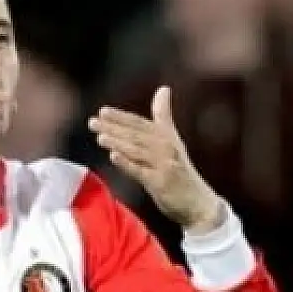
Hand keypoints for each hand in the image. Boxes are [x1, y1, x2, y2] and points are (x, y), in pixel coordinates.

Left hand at [88, 86, 220, 231]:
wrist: (199, 203)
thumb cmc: (181, 171)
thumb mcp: (173, 141)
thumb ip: (164, 117)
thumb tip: (163, 88)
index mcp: (166, 137)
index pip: (140, 124)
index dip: (121, 117)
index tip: (103, 111)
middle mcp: (166, 148)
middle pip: (136, 135)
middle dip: (114, 128)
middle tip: (93, 122)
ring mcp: (164, 165)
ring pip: (137, 150)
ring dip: (118, 142)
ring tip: (100, 136)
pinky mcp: (161, 182)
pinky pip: (141, 171)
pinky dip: (127, 163)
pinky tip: (113, 156)